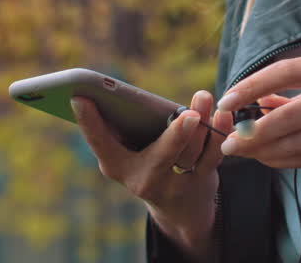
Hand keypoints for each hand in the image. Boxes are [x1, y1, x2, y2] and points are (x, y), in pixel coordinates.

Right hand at [71, 90, 231, 260]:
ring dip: (204, 123)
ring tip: (203, 97)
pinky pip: (213, 155)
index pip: (101, 145)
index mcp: (119, 167)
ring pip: (193, 152)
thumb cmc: (146, 164)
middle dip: (177, 135)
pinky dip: (220, 131)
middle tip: (188, 115)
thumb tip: (101, 93)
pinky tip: (222, 113)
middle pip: (163, 155)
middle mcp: (146, 180)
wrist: (180, 209)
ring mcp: (177, 184)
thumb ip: (118, 130)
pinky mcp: (203, 181)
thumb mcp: (126, 156)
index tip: (78, 97)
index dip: (88, 123)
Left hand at [215, 53, 300, 180]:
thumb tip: (255, 101)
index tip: (228, 99)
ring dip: (264, 150)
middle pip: (290, 115)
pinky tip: (268, 159)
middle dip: (252, 129)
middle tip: (228, 139)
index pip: (288, 71)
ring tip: (242, 151)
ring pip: (298, 142)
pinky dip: (285, 160)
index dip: (253, 85)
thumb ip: (300, 90)